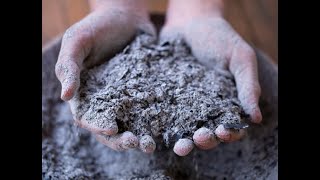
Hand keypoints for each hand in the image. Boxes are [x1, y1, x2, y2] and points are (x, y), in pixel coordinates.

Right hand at [55, 1, 155, 152]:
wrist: (126, 15)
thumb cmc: (97, 26)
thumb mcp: (78, 41)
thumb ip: (69, 66)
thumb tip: (65, 97)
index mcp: (84, 92)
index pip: (87, 116)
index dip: (97, 126)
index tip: (111, 129)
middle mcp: (104, 99)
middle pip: (108, 128)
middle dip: (120, 139)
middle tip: (135, 143)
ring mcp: (124, 97)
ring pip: (129, 124)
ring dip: (137, 136)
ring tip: (149, 144)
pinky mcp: (142, 92)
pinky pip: (147, 110)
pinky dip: (153, 121)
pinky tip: (164, 128)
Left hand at [160, 1, 261, 155]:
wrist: (189, 22)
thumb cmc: (219, 38)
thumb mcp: (239, 58)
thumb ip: (248, 86)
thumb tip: (255, 117)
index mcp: (228, 102)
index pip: (232, 126)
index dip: (230, 133)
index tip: (223, 131)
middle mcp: (206, 108)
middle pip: (208, 134)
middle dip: (205, 141)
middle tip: (199, 138)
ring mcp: (185, 105)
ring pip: (186, 131)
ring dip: (185, 142)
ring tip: (180, 146)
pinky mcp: (167, 99)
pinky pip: (165, 116)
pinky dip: (163, 127)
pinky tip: (158, 131)